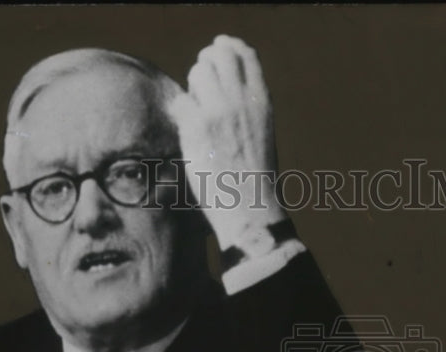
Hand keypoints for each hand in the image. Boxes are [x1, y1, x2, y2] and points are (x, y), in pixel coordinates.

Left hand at [168, 35, 285, 249]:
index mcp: (263, 102)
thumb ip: (247, 107)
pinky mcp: (197, 128)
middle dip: (206, 63)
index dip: (228, 48)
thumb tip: (223, 87)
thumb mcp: (262, 134)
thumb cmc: (255, 179)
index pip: (245, 54)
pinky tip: (188, 132)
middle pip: (218, 55)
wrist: (250, 209)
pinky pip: (182, 102)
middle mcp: (242, 101)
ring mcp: (219, 112)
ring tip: (197, 112)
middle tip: (201, 83)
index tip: (217, 52)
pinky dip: (183, 113)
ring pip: (198, 72)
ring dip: (194, 86)